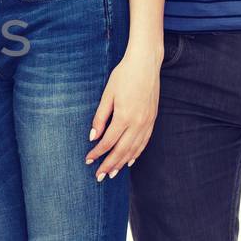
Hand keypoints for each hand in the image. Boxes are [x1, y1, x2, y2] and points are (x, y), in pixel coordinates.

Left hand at [85, 43, 159, 180]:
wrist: (146, 63)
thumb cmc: (123, 75)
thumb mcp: (107, 94)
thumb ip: (100, 117)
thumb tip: (93, 136)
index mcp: (124, 116)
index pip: (108, 142)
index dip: (97, 153)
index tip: (88, 160)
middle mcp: (138, 122)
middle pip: (122, 150)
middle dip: (109, 165)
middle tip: (99, 176)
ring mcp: (147, 122)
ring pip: (135, 149)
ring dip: (122, 163)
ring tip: (112, 173)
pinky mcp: (153, 119)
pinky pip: (144, 141)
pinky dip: (136, 153)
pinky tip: (130, 160)